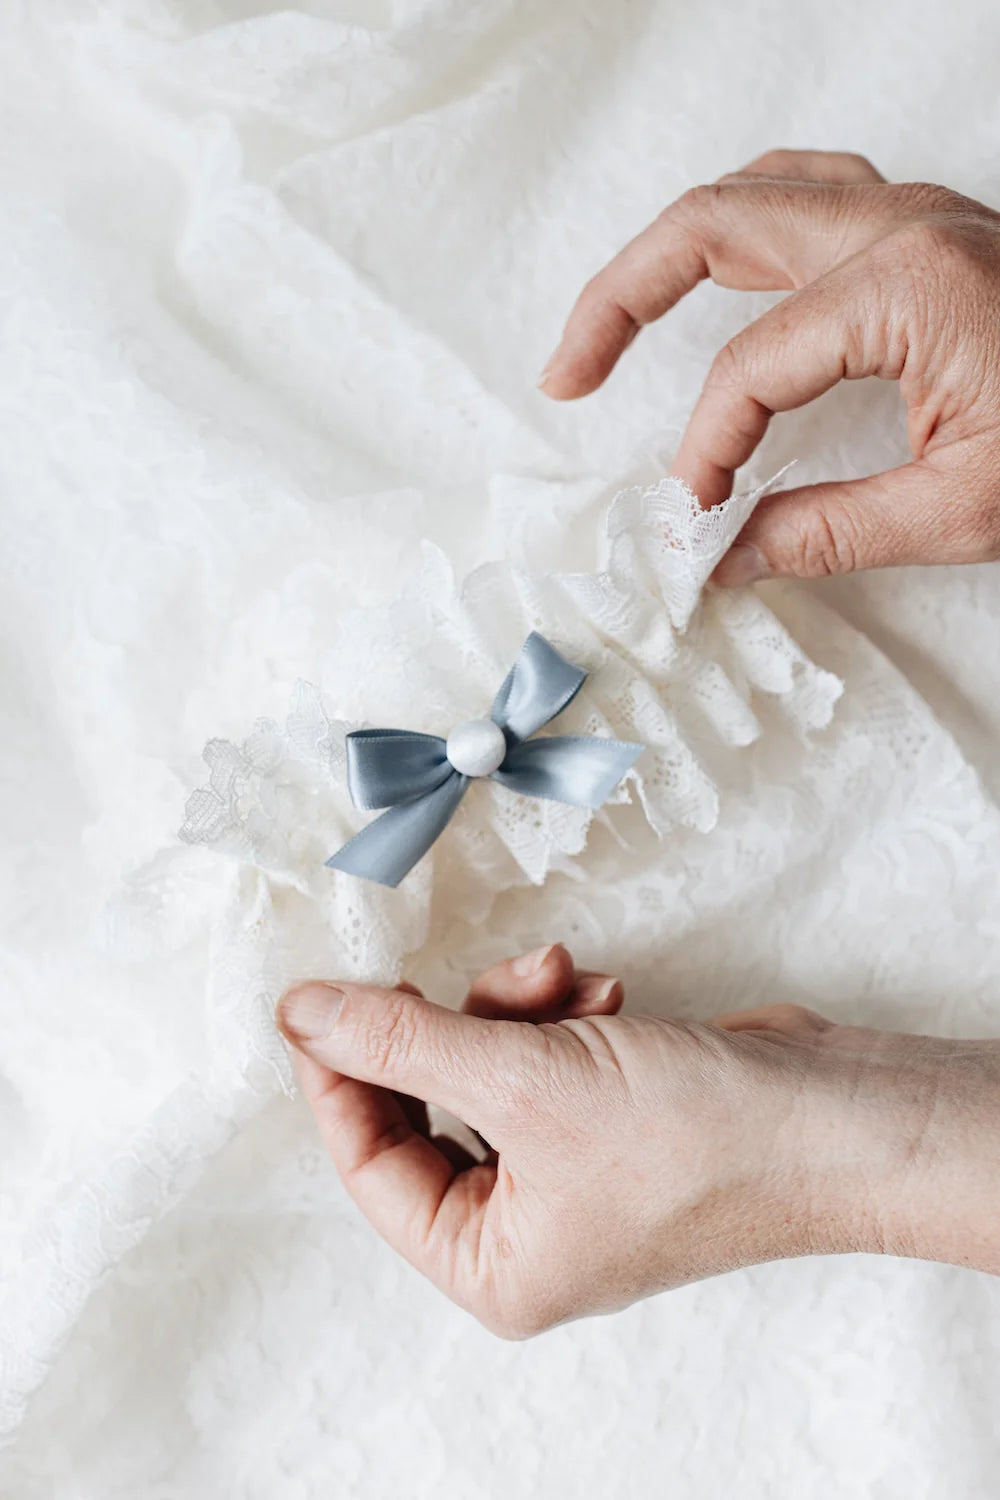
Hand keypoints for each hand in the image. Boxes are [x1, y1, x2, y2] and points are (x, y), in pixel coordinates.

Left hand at [278, 945, 999, 1336]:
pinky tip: (603, 993)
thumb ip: (402, 1041)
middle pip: (429, 1108)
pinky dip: (559, 1014)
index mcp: (491, 1265)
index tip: (318, 1000)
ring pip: (486, 1067)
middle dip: (448, 1028)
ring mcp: (569, 1174)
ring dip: (514, 1008)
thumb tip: (303, 1013)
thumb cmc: (695, 1139)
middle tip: (442, 975)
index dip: (338, 1075)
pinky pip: (541, 1055)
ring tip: (562, 978)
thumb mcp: (522, 1080)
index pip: (369, 1164)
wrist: (829, 1116)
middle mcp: (525, 1231)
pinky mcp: (606, 1119)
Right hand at [539, 148, 999, 583]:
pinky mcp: (926, 228)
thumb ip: (831, 531)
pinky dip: (739, 234)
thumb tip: (730, 556)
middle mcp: (900, 222)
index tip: (693, 521)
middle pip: (712, 225)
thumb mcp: (966, 507)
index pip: (750, 366)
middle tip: (565, 372)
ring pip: (753, 191)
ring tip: (614, 320)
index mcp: (905, 281)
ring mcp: (914, 212)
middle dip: (620, 297)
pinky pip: (803, 197)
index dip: (705, 449)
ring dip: (669, 249)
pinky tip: (721, 282)